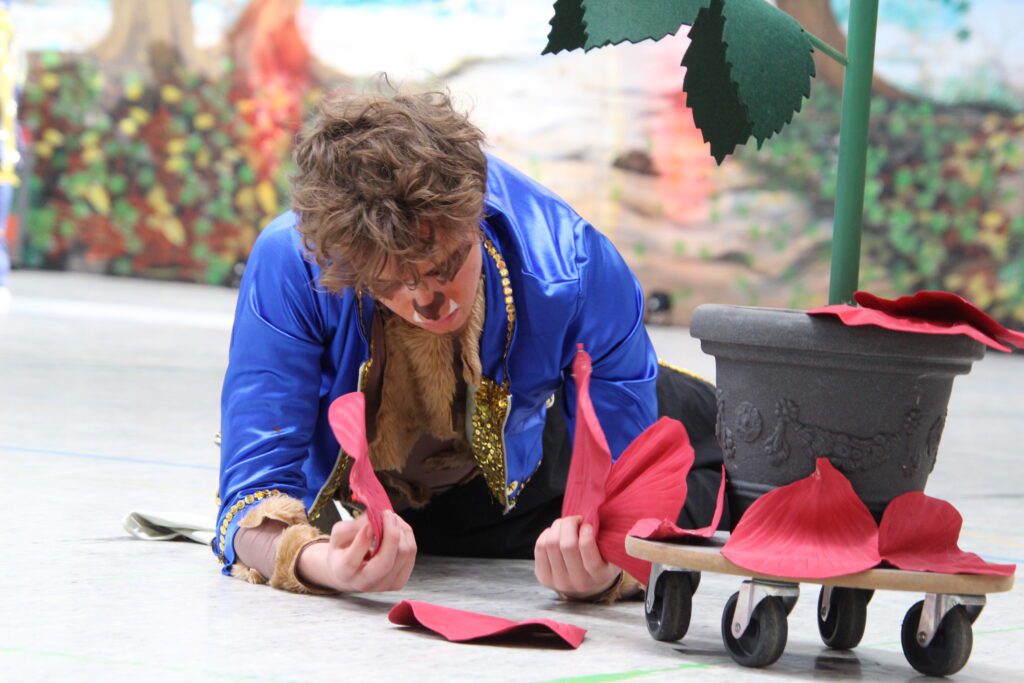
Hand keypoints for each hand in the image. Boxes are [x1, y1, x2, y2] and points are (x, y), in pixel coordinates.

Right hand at [298, 510, 416, 592]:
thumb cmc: (343, 550)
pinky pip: (411, 552)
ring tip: (389, 518)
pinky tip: (396, 527)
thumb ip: (352, 527)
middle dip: (391, 533)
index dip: (361, 541)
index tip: (368, 523)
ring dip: (400, 529)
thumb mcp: (338, 536)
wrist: (352, 572)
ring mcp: (384, 585)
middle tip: (386, 513)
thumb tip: (372, 518)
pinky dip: (406, 535)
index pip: (351, 562)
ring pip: (403, 554)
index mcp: (344, 573)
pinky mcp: (399, 581)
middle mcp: (365, 584)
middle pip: (385, 562)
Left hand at [534, 516, 620, 598]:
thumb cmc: (602, 561)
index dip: (586, 534)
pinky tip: (556, 533)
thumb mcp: (612, 553)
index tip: (587, 525)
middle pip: (567, 545)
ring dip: (558, 526)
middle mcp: (578, 582)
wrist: (586, 585)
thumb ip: (607, 539)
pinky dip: (548, 533)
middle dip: (570, 524)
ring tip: (566, 524)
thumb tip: (592, 517)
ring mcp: (558, 581)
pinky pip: (540, 547)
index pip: (589, 555)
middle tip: (576, 519)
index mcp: (599, 576)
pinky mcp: (543, 577)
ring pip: (551, 543)